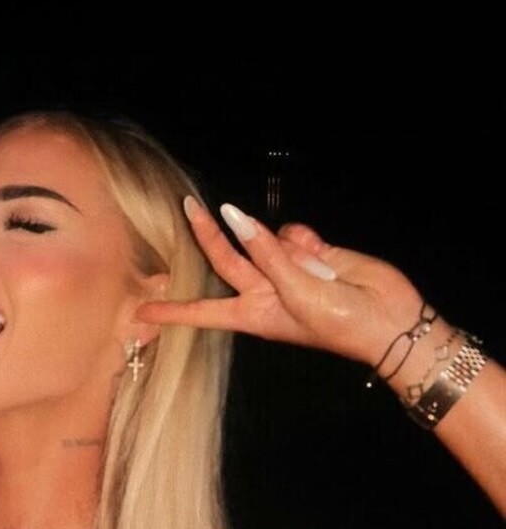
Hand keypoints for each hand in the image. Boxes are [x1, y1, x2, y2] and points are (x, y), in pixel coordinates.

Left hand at [136, 197, 427, 368]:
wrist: (388, 320)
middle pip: (226, 260)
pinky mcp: (312, 254)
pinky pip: (295, 235)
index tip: (141, 312)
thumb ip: (267, 255)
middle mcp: (264, 293)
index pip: (203, 312)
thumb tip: (238, 220)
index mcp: (253, 314)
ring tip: (312, 269)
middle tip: (188, 206)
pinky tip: (325, 256)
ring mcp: (287, 271)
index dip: (173, 311)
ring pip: (265, 241)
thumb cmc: (337, 322)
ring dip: (276, 241)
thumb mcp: (296, 293)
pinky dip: (305, 238)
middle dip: (208, 235)